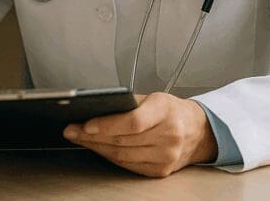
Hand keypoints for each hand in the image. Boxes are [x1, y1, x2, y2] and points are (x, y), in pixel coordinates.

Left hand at [63, 92, 216, 177]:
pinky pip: (127, 165)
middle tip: (72, 130)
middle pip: (123, 140)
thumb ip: (127, 103)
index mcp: (165, 111)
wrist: (197, 131)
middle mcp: (168, 136)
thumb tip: (93, 108)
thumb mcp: (152, 97)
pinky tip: (98, 148)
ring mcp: (166, 156)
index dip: (107, 125)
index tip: (85, 124)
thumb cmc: (171, 110)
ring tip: (79, 138)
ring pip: (121, 155)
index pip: (133, 122)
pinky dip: (109, 156)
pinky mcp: (160, 171)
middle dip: (91, 136)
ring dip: (96, 147)